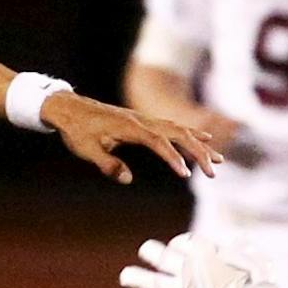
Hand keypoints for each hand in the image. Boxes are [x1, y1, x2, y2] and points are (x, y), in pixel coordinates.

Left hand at [41, 92, 219, 184]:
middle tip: (214, 171)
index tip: (186, 174)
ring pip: (180, 130)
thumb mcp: (87, 150)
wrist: (69, 109)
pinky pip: (173, 128)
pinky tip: (203, 141)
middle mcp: (142, 120)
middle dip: (199, 152)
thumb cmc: (77, 130)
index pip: (159, 142)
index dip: (173, 158)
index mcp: (130, 127)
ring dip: (200, 145)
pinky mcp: (144, 122)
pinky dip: (190, 135)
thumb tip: (127, 178)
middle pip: (179, 133)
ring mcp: (145, 119)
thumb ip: (107, 164)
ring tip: (218, 160)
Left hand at [120, 233, 274, 287]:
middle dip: (152, 253)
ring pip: (155, 282)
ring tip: (125, 276)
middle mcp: (188, 268)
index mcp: (203, 250)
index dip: (179, 244)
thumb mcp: (247, 259)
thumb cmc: (256, 283)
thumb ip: (234, 252)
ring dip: (139, 278)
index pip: (182, 242)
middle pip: (163, 257)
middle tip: (144, 250)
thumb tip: (236, 242)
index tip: (177, 248)